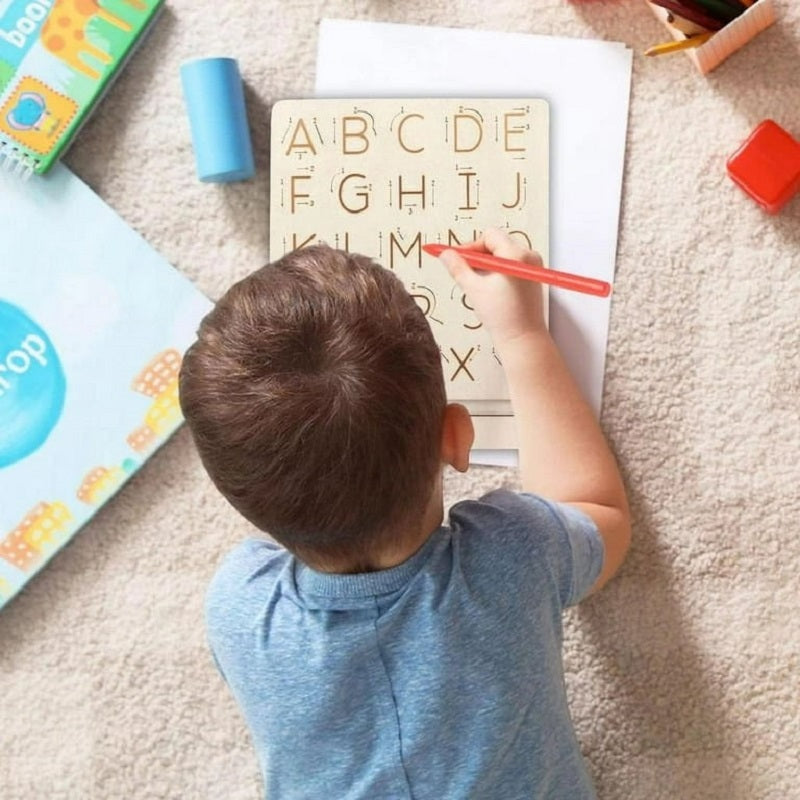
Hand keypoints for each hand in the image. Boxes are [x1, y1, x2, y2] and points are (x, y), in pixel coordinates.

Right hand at [437, 228, 546, 347]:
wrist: (523, 339)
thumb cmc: (501, 317)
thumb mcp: (474, 289)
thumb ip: (457, 267)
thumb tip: (445, 254)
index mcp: (515, 255)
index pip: (489, 236)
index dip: (470, 246)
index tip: (457, 259)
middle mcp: (529, 256)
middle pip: (497, 243)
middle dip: (479, 255)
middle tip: (464, 271)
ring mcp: (533, 266)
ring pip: (503, 254)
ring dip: (487, 263)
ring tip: (477, 282)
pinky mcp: (533, 276)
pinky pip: (512, 264)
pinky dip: (498, 270)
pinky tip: (490, 287)